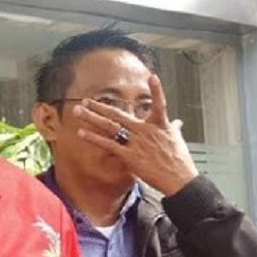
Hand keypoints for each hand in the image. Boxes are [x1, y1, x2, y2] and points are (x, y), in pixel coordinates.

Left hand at [72, 75, 197, 195]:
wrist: (179, 180)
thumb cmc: (179, 162)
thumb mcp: (177, 141)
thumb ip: (174, 128)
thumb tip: (178, 122)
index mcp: (159, 125)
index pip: (160, 104)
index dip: (157, 90)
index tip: (151, 77)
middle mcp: (145, 131)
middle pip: (119, 115)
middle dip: (100, 107)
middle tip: (85, 100)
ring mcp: (136, 142)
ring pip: (109, 126)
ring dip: (91, 118)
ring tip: (77, 111)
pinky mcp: (129, 155)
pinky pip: (107, 144)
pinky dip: (93, 138)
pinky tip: (81, 133)